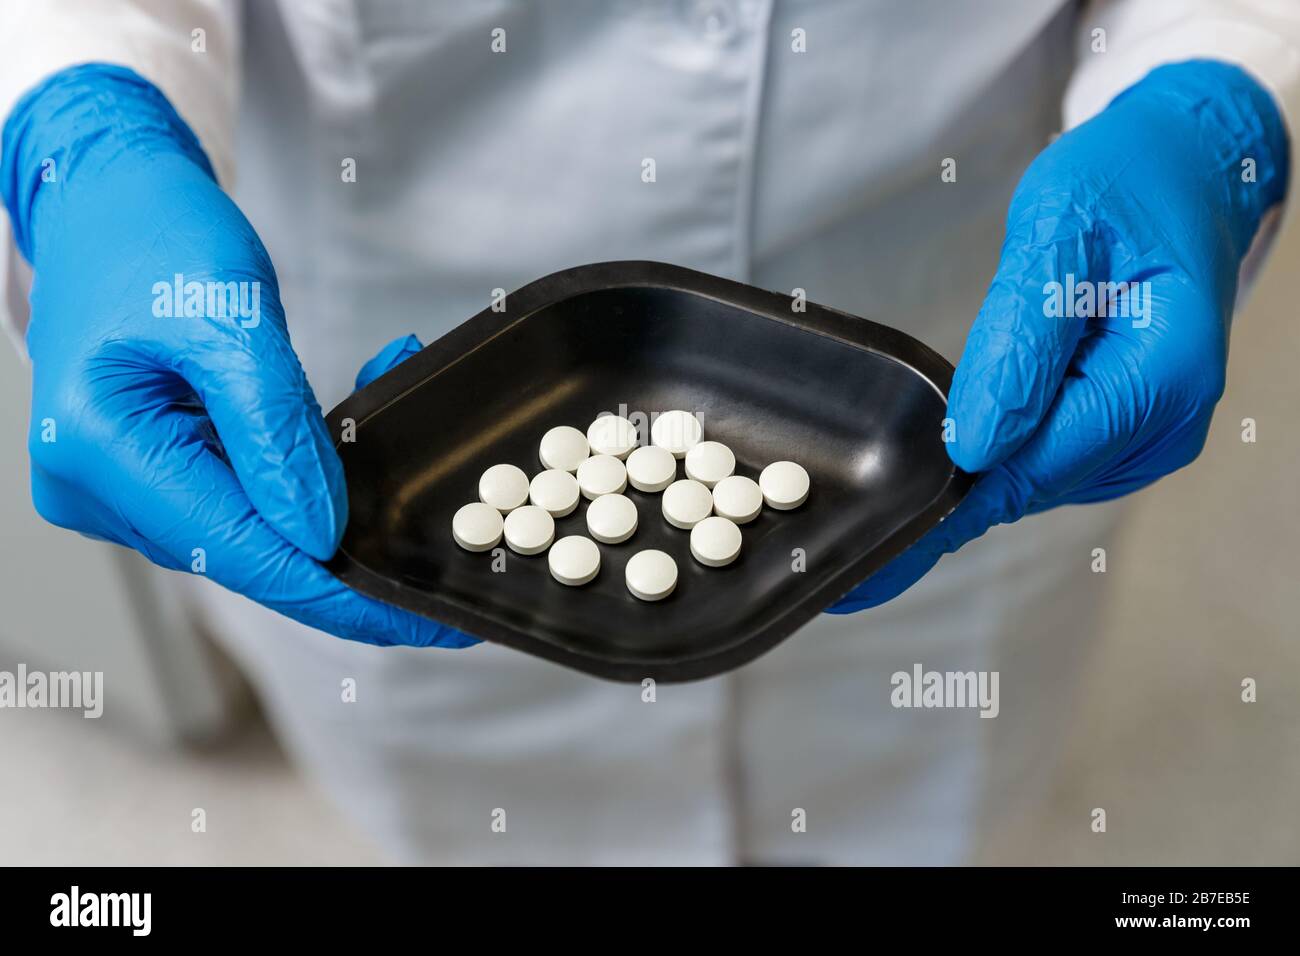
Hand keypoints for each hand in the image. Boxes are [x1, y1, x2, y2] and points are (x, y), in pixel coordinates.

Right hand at [2, 64, 473, 647]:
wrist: (103, 196)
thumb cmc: (151, 233)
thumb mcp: (229, 319)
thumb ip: (275, 432)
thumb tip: (319, 534)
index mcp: (101, 450)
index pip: (241, 552)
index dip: (339, 595)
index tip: (420, 618)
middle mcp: (97, 487)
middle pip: (245, 553)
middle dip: (344, 550)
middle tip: (433, 559)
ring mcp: (119, 484)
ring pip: (249, 527)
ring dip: (326, 501)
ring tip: (386, 450)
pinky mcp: (147, 470)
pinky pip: (237, 493)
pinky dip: (298, 472)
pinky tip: (342, 434)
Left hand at [832, 60, 1287, 611]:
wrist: (1185, 168)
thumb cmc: (1128, 182)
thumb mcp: (1059, 233)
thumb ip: (1019, 341)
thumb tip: (975, 443)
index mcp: (1160, 377)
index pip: (1036, 463)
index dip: (952, 500)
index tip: (884, 544)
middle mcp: (1165, 424)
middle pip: (1034, 482)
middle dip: (953, 495)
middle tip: (869, 529)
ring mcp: (1150, 434)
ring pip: (1036, 477)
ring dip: (975, 471)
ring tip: (907, 482)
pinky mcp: (1128, 429)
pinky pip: (1048, 456)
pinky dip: (1001, 449)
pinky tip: (967, 436)